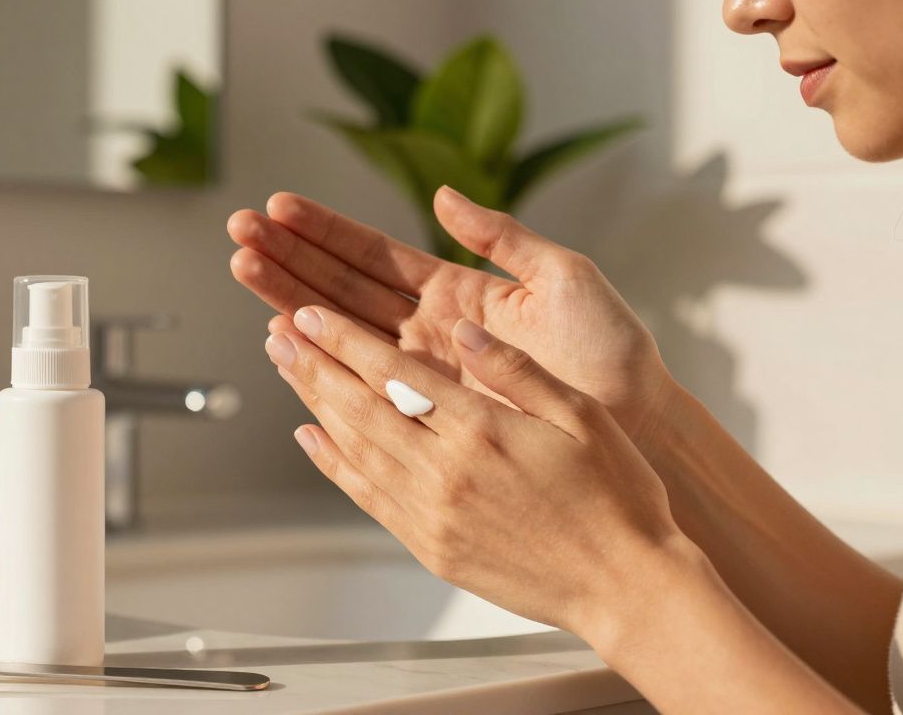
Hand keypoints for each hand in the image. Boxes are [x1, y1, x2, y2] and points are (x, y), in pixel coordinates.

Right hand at [228, 187, 677, 445]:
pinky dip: (320, 360)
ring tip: (245, 272)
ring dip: (290, 300)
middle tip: (239, 232)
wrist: (635, 422)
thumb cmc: (608, 350)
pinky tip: (281, 339)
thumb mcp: (561, 276)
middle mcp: (429, 327)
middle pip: (343, 286)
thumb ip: (502, 237)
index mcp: (456, 288)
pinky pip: (363, 381)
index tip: (279, 209)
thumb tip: (444, 196)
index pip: (373, 253)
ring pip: (341, 329)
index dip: (325, 230)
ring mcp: (424, 370)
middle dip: (289, 258)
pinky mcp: (429, 408)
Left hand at [262, 304, 689, 635]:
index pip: (393, 374)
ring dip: (313, 404)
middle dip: (312, 364)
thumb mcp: (580, 415)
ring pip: (354, 448)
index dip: (344, 340)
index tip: (309, 315)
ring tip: (286, 370)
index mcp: (482, 431)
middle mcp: (445, 472)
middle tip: (277, 332)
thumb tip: (464, 330)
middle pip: (358, 407)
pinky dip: (333, 464)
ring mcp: (432, 514)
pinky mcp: (430, 547)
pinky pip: (366, 497)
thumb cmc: (616, 499)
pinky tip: (312, 438)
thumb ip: (515, 369)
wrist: (625, 586)